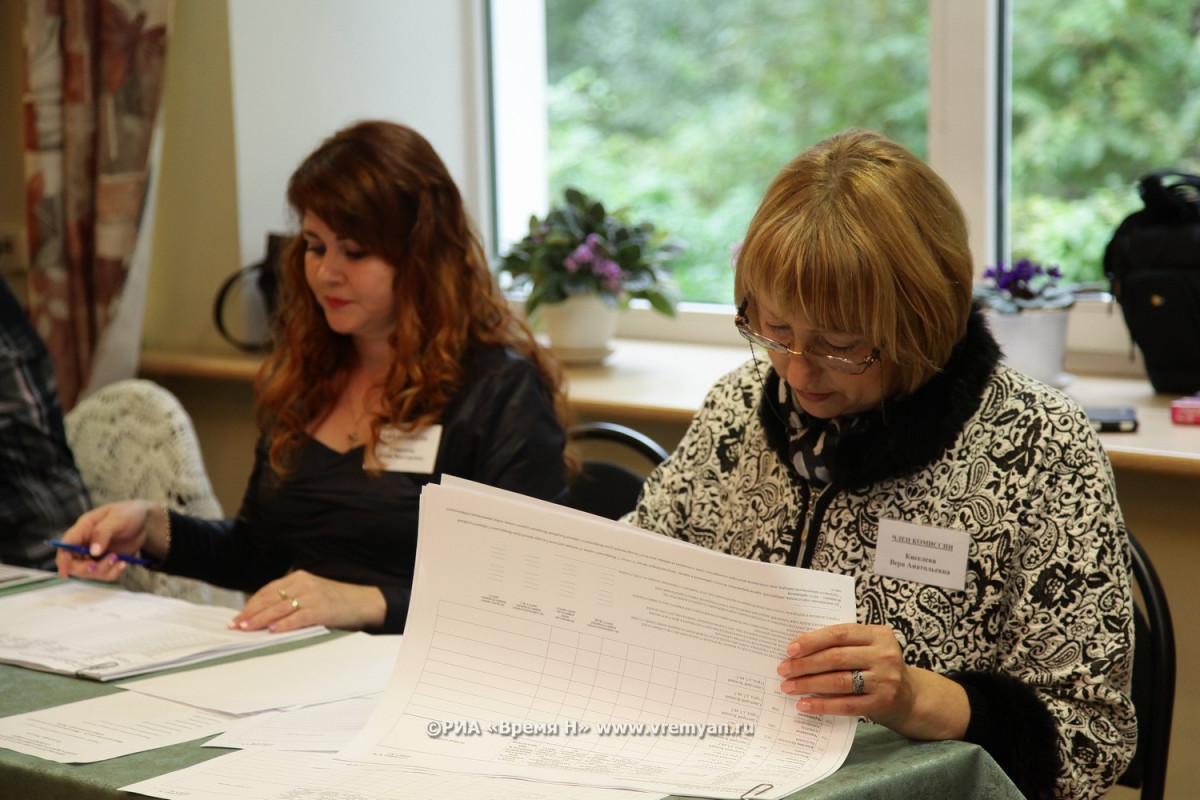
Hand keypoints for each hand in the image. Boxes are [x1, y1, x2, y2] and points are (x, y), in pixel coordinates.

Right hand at [55, 500, 160, 581]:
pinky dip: (113, 572)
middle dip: (86, 569)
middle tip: (102, 564)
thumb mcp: (117, 518)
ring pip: (90, 572)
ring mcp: (96, 554)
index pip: (65, 546)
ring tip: (118, 558)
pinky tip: (123, 563)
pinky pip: (105, 574)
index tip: (64, 573)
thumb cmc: (129, 514)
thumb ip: (103, 533)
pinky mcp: (106, 561)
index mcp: (83, 529)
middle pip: (74, 564)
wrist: (146, 521)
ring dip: (104, 570)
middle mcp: (85, 543)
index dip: (62, 560)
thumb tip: (93, 552)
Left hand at [230, 570, 386, 632]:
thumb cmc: (336, 600)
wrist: (363, 601)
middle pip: (270, 599)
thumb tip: (265, 615)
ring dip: (260, 620)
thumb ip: (291, 598)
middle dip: (250, 613)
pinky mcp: (321, 609)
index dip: (251, 604)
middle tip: (236, 624)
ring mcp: (312, 596)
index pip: (268, 590)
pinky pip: (297, 618)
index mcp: (299, 577)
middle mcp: (304, 584)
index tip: (238, 616)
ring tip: (247, 628)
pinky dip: (283, 624)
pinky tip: (272, 630)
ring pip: (279, 608)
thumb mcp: (312, 592)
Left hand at [776, 622, 968, 740]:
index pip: (840, 633)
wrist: (910, 696)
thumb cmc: (877, 666)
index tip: (790, 649)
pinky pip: (846, 704)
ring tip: (788, 687)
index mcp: (878, 634)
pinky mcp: (882, 703)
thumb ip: (842, 644)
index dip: (812, 640)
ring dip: (809, 684)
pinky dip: (822, 705)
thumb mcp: (868, 648)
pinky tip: (804, 704)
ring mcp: (885, 680)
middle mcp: (884, 655)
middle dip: (805, 664)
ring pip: (838, 681)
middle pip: (836, 658)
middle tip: (783, 669)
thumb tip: (798, 650)